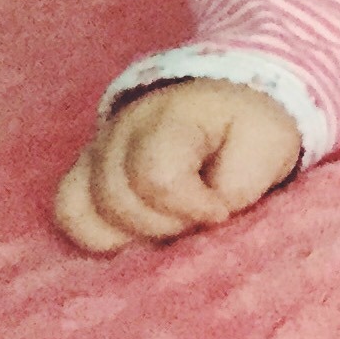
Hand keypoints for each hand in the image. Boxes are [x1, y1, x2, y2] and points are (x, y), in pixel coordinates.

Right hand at [55, 79, 302, 253]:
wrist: (227, 103)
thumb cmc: (249, 127)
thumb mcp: (269, 147)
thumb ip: (240, 185)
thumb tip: (206, 217)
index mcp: (170, 119)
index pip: (156, 177)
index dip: (190, 208)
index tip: (221, 212)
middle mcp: (120, 132)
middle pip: (118, 202)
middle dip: (166, 225)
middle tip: (199, 218)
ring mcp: (96, 151)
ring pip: (85, 212)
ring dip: (135, 233)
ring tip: (172, 224)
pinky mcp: (85, 173)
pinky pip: (70, 213)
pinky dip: (100, 235)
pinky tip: (137, 235)